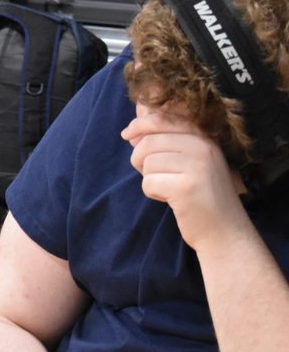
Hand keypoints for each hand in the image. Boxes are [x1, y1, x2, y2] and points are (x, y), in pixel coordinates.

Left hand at [122, 105, 249, 251]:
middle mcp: (204, 147)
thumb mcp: (190, 162)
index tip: (126, 134)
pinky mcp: (186, 187)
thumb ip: (166, 143)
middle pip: (149, 142)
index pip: (163, 119)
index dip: (140, 124)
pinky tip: (171, 199)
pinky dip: (153, 193)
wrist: (225, 232)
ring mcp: (197, 166)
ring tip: (169, 189)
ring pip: (147, 163)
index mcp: (204, 138)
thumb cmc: (201, 196)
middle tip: (152, 175)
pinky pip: (149, 182)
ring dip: (150, 179)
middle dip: (139, 159)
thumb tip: (132, 129)